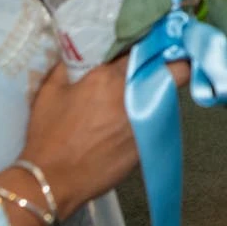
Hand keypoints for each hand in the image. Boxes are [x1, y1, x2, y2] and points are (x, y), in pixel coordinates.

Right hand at [18, 59, 189, 221]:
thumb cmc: (48, 135)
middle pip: (176, 73)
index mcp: (110, 77)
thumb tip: (74, 56)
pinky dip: (153, 118)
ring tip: (150, 93)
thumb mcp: (50, 92)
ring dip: (163, 93)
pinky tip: (140, 121)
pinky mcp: (147, 144)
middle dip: (177, 65)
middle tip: (170, 64)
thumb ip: (66, 68)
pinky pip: (159, 123)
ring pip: (171, 98)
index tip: (158, 44)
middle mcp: (134, 96)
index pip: (148, 51)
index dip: (156, 46)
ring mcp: (145, 121)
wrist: (52, 180)